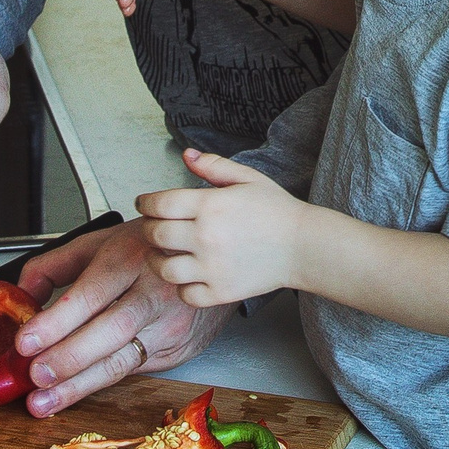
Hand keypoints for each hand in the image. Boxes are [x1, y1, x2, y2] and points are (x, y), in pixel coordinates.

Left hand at [11, 221, 232, 418]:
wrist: (212, 260)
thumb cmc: (150, 250)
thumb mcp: (101, 241)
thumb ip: (54, 265)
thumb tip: (19, 297)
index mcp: (130, 259)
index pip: (91, 295)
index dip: (57, 322)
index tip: (25, 342)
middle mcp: (154, 293)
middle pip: (111, 331)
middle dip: (69, 358)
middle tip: (36, 376)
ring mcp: (170, 325)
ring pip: (123, 361)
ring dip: (80, 385)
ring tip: (46, 402)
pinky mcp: (177, 350)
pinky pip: (134, 370)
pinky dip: (100, 383)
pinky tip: (73, 392)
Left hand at [137, 149, 305, 306]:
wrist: (304, 246)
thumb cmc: (277, 211)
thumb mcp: (247, 178)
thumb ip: (213, 165)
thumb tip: (187, 155)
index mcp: (211, 205)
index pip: (160, 204)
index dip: (145, 202)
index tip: (144, 203)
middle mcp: (206, 237)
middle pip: (156, 234)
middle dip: (148, 228)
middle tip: (153, 226)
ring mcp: (212, 268)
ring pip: (163, 268)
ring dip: (156, 259)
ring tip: (161, 253)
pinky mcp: (220, 292)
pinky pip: (185, 294)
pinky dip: (181, 286)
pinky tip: (186, 275)